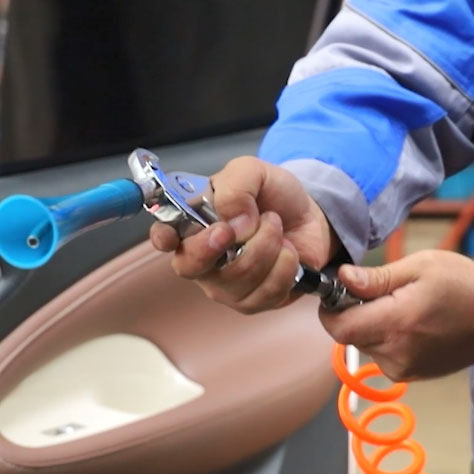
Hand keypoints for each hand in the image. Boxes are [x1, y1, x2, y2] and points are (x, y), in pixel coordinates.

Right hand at [149, 156, 339, 313]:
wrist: (310, 217)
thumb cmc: (272, 196)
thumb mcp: (253, 172)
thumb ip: (236, 185)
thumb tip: (234, 220)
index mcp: (192, 224)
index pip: (163, 236)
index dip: (164, 237)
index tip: (176, 234)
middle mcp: (202, 259)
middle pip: (191, 266)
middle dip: (218, 245)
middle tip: (243, 225)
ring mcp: (225, 284)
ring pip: (238, 275)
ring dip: (268, 243)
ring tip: (275, 226)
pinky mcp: (253, 301)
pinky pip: (267, 291)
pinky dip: (285, 265)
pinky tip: (286, 252)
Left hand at [320, 250, 473, 380]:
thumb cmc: (462, 285)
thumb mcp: (419, 267)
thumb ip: (376, 278)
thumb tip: (342, 277)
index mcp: (396, 324)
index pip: (339, 327)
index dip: (330, 310)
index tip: (339, 292)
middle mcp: (395, 353)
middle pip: (348, 334)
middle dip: (352, 312)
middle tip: (377, 293)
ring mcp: (402, 368)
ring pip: (363, 343)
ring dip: (368, 325)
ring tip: (398, 307)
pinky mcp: (408, 374)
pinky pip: (379, 353)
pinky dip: (382, 337)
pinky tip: (405, 323)